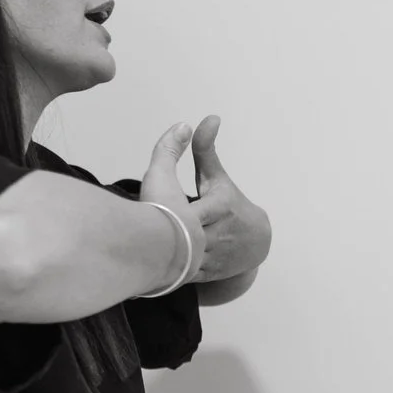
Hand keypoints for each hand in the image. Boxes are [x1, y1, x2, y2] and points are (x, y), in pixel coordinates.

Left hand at [140, 115, 272, 286]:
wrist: (256, 244)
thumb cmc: (232, 206)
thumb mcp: (218, 178)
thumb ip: (206, 150)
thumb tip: (208, 118)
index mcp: (221, 207)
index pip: (189, 207)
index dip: (168, 207)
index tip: (155, 206)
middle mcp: (218, 233)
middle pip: (183, 234)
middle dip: (162, 232)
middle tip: (136, 227)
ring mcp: (213, 257)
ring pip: (180, 256)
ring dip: (160, 252)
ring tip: (137, 244)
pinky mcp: (206, 274)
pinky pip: (180, 273)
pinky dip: (164, 268)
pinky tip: (148, 261)